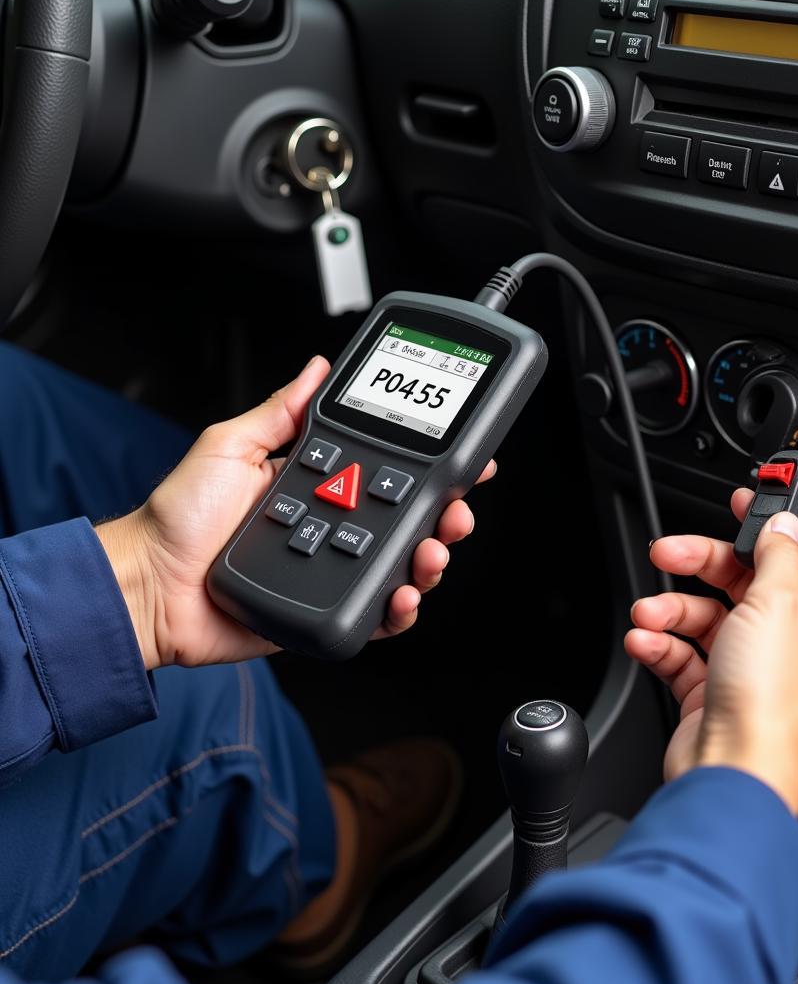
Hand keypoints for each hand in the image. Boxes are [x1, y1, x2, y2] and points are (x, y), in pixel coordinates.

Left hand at [98, 356, 494, 670]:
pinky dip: (399, 610)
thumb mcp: (230, 445)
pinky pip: (376, 614)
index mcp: (320, 486)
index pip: (389, 474)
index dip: (430, 470)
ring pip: (403, 567)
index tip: (461, 461)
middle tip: (455, 510)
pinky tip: (402, 595)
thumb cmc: (178, 520)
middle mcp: (335, 528)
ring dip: (430, 560)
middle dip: (446, 516)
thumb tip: (315, 369)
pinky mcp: (325, 612)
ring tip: (431, 551)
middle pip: (410, 523)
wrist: (149, 586)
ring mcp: (334, 572)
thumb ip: (279, 411)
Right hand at [624, 489, 797, 813]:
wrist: (728, 771)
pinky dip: (659, 643)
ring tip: (650, 613)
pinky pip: (680, 652)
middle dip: (702, 561)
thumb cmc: (769, 704)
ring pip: (704, 614)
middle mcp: (784, 641)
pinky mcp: (709, 689)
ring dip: (670, 608)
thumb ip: (777, 556)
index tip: (750, 499)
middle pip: (744, 579)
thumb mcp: (777, 606)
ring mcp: (745, 666)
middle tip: (670, 549)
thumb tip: (783, 523)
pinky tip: (646, 641)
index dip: (781, 524)